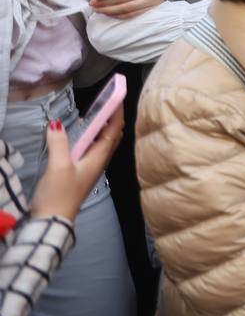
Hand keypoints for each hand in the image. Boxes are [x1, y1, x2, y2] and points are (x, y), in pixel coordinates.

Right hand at [30, 107, 122, 221]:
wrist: (53, 221)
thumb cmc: (59, 195)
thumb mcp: (58, 166)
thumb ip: (59, 143)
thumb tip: (55, 124)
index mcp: (99, 157)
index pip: (113, 129)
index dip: (117, 112)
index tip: (118, 95)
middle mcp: (99, 161)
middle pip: (112, 135)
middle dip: (113, 117)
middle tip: (110, 100)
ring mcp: (91, 167)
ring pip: (103, 142)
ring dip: (103, 126)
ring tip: (98, 112)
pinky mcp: (82, 172)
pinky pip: (92, 149)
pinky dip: (92, 137)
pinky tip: (82, 135)